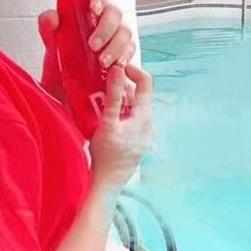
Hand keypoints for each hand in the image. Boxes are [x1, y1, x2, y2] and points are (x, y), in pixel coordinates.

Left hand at [38, 0, 136, 102]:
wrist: (68, 100)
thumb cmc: (60, 70)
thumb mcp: (51, 53)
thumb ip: (48, 33)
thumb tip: (51, 16)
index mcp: (85, 13)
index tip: (92, 8)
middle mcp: (102, 22)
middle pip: (115, 12)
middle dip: (106, 27)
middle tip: (92, 45)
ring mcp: (115, 38)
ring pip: (125, 31)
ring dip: (115, 45)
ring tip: (102, 62)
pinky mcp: (124, 56)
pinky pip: (131, 50)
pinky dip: (124, 57)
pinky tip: (115, 67)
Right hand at [89, 64, 153, 191]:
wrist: (107, 183)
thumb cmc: (106, 155)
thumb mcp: (107, 121)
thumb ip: (113, 94)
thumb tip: (117, 70)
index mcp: (145, 118)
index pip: (146, 84)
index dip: (133, 71)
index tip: (117, 68)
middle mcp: (149, 124)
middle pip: (139, 96)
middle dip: (122, 88)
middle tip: (103, 86)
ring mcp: (145, 134)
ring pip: (135, 108)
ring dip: (120, 101)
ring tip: (101, 103)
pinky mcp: (139, 141)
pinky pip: (132, 119)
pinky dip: (121, 113)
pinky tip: (107, 118)